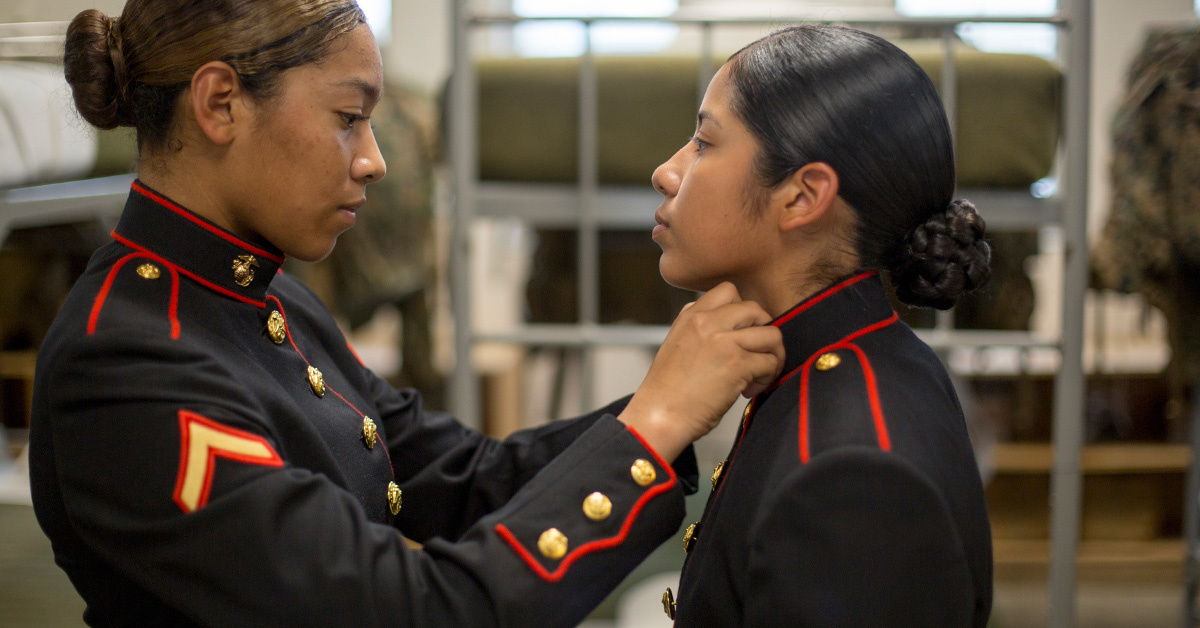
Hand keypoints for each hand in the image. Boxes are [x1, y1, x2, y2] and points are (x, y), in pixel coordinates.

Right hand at [617, 282, 783, 461]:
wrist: (658, 417)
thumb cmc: (667, 391)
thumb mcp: (675, 344)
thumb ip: (697, 328)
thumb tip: (726, 325)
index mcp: (690, 316)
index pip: (728, 291)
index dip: (742, 312)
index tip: (738, 335)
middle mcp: (707, 322)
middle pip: (756, 309)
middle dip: (762, 332)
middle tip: (754, 356)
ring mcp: (724, 341)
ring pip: (772, 334)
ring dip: (772, 356)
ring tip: (757, 375)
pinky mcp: (737, 364)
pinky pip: (770, 361)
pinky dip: (767, 377)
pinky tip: (749, 390)